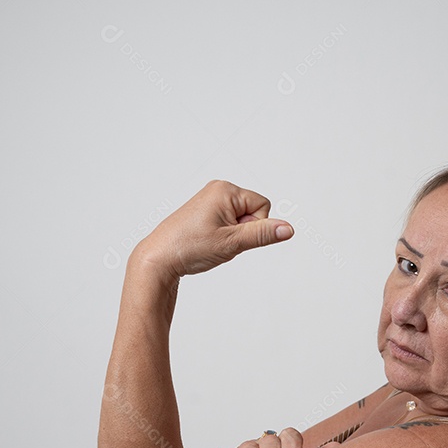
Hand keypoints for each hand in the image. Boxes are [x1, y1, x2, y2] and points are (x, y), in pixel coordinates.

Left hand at [134, 180, 292, 278]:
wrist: (159, 258)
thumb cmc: (190, 247)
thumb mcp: (233, 242)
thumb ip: (263, 234)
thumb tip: (288, 229)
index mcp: (225, 189)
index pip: (263, 206)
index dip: (254, 227)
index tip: (231, 236)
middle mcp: (218, 189)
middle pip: (253, 211)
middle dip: (243, 231)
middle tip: (220, 240)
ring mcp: (210, 199)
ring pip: (241, 219)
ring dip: (233, 235)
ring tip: (212, 242)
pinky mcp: (205, 211)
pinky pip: (229, 222)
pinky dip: (224, 235)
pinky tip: (208, 241)